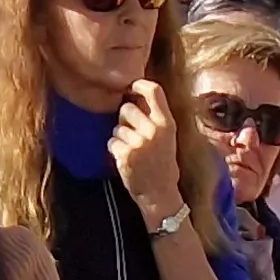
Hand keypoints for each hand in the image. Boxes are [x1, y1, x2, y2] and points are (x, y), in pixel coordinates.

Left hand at [112, 82, 186, 225]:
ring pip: (117, 127)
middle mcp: (154, 130)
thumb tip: (133, 94)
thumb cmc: (162, 163)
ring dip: (120, 137)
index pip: (153, 90)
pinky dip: (115, 150)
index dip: (138, 85)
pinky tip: (126, 160)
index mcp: (167, 123)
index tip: (131, 88)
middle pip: (127, 108)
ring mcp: (139, 143)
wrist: (160, 194)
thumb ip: (154, 117)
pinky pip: (112, 142)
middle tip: (132, 134)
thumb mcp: (167, 137)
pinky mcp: (125, 155)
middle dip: (124, 119)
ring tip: (132, 151)